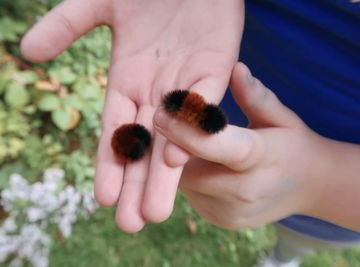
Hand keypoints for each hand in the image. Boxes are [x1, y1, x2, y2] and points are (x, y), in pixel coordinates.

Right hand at [21, 0, 244, 231]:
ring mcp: (187, 80)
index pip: (117, 130)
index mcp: (128, 78)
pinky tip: (178, 159)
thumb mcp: (97, 4)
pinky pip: (204, 102)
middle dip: (138, 184)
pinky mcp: (216, 64)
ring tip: (157, 212)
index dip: (110, 163)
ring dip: (165, 175)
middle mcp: (156, 88)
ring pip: (176, 136)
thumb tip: (27, 52)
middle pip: (145, 145)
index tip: (104, 198)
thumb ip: (66, 25)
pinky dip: (193, 129)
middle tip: (133, 225)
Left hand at [153, 62, 327, 228]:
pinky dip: (189, 177)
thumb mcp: (281, 116)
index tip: (160, 114)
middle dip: (175, 145)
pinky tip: (196, 162)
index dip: (188, 131)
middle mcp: (244, 192)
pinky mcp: (220, 220)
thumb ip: (257, 96)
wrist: (310, 187)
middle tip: (164, 119)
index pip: (220, 146)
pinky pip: (192, 195)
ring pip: (187, 184)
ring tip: (183, 140)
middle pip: (192, 168)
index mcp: (262, 159)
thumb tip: (236, 69)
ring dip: (180, 161)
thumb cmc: (292, 143)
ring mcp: (231, 211)